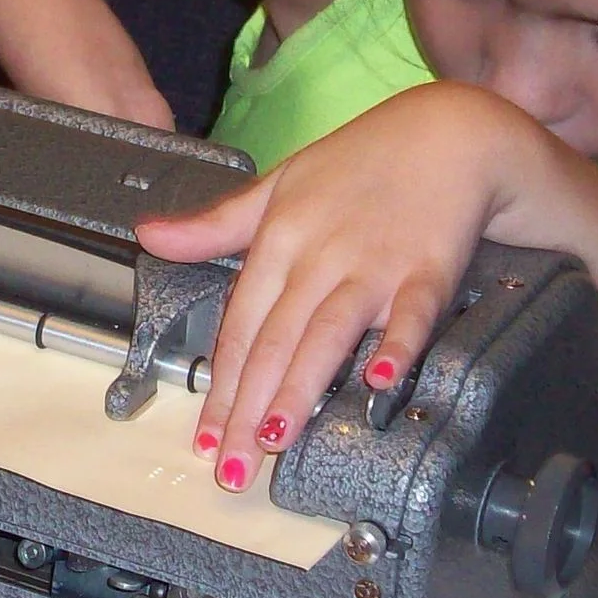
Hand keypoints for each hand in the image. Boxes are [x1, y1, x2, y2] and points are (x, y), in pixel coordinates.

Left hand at [136, 82, 525, 491]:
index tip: (206, 434)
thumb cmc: (361, 164)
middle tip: (234, 464)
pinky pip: (411, 313)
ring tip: (277, 438)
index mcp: (279, 238)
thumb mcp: (276, 186)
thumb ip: (214, 224)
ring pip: (328, 333)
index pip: (239, 324)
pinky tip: (382, 381)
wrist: (447, 134)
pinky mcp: (428, 268)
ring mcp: (373, 263)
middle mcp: (319, 254)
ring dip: (300, 387)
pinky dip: (397, 346)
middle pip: (274, 341)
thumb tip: (149, 236)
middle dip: (249, 408)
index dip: (220, 383)